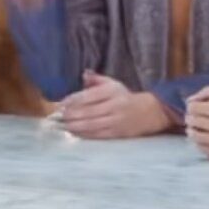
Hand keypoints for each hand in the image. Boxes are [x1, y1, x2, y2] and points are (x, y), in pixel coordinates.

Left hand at [58, 73, 175, 138]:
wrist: (149, 112)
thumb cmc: (125, 97)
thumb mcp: (113, 84)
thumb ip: (96, 79)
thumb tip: (84, 74)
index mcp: (112, 91)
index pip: (89, 95)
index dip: (73, 100)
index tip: (61, 104)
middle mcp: (114, 106)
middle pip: (88, 111)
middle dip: (71, 115)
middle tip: (59, 117)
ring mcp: (116, 121)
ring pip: (91, 124)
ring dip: (75, 126)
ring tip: (64, 125)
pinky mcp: (117, 133)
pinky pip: (97, 135)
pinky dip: (84, 134)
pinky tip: (75, 133)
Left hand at [184, 84, 208, 160]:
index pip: (196, 107)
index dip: (191, 105)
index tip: (193, 106)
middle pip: (194, 121)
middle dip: (190, 117)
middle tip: (190, 117)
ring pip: (196, 136)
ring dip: (191, 131)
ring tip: (192, 128)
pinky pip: (202, 148)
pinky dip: (198, 143)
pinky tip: (199, 138)